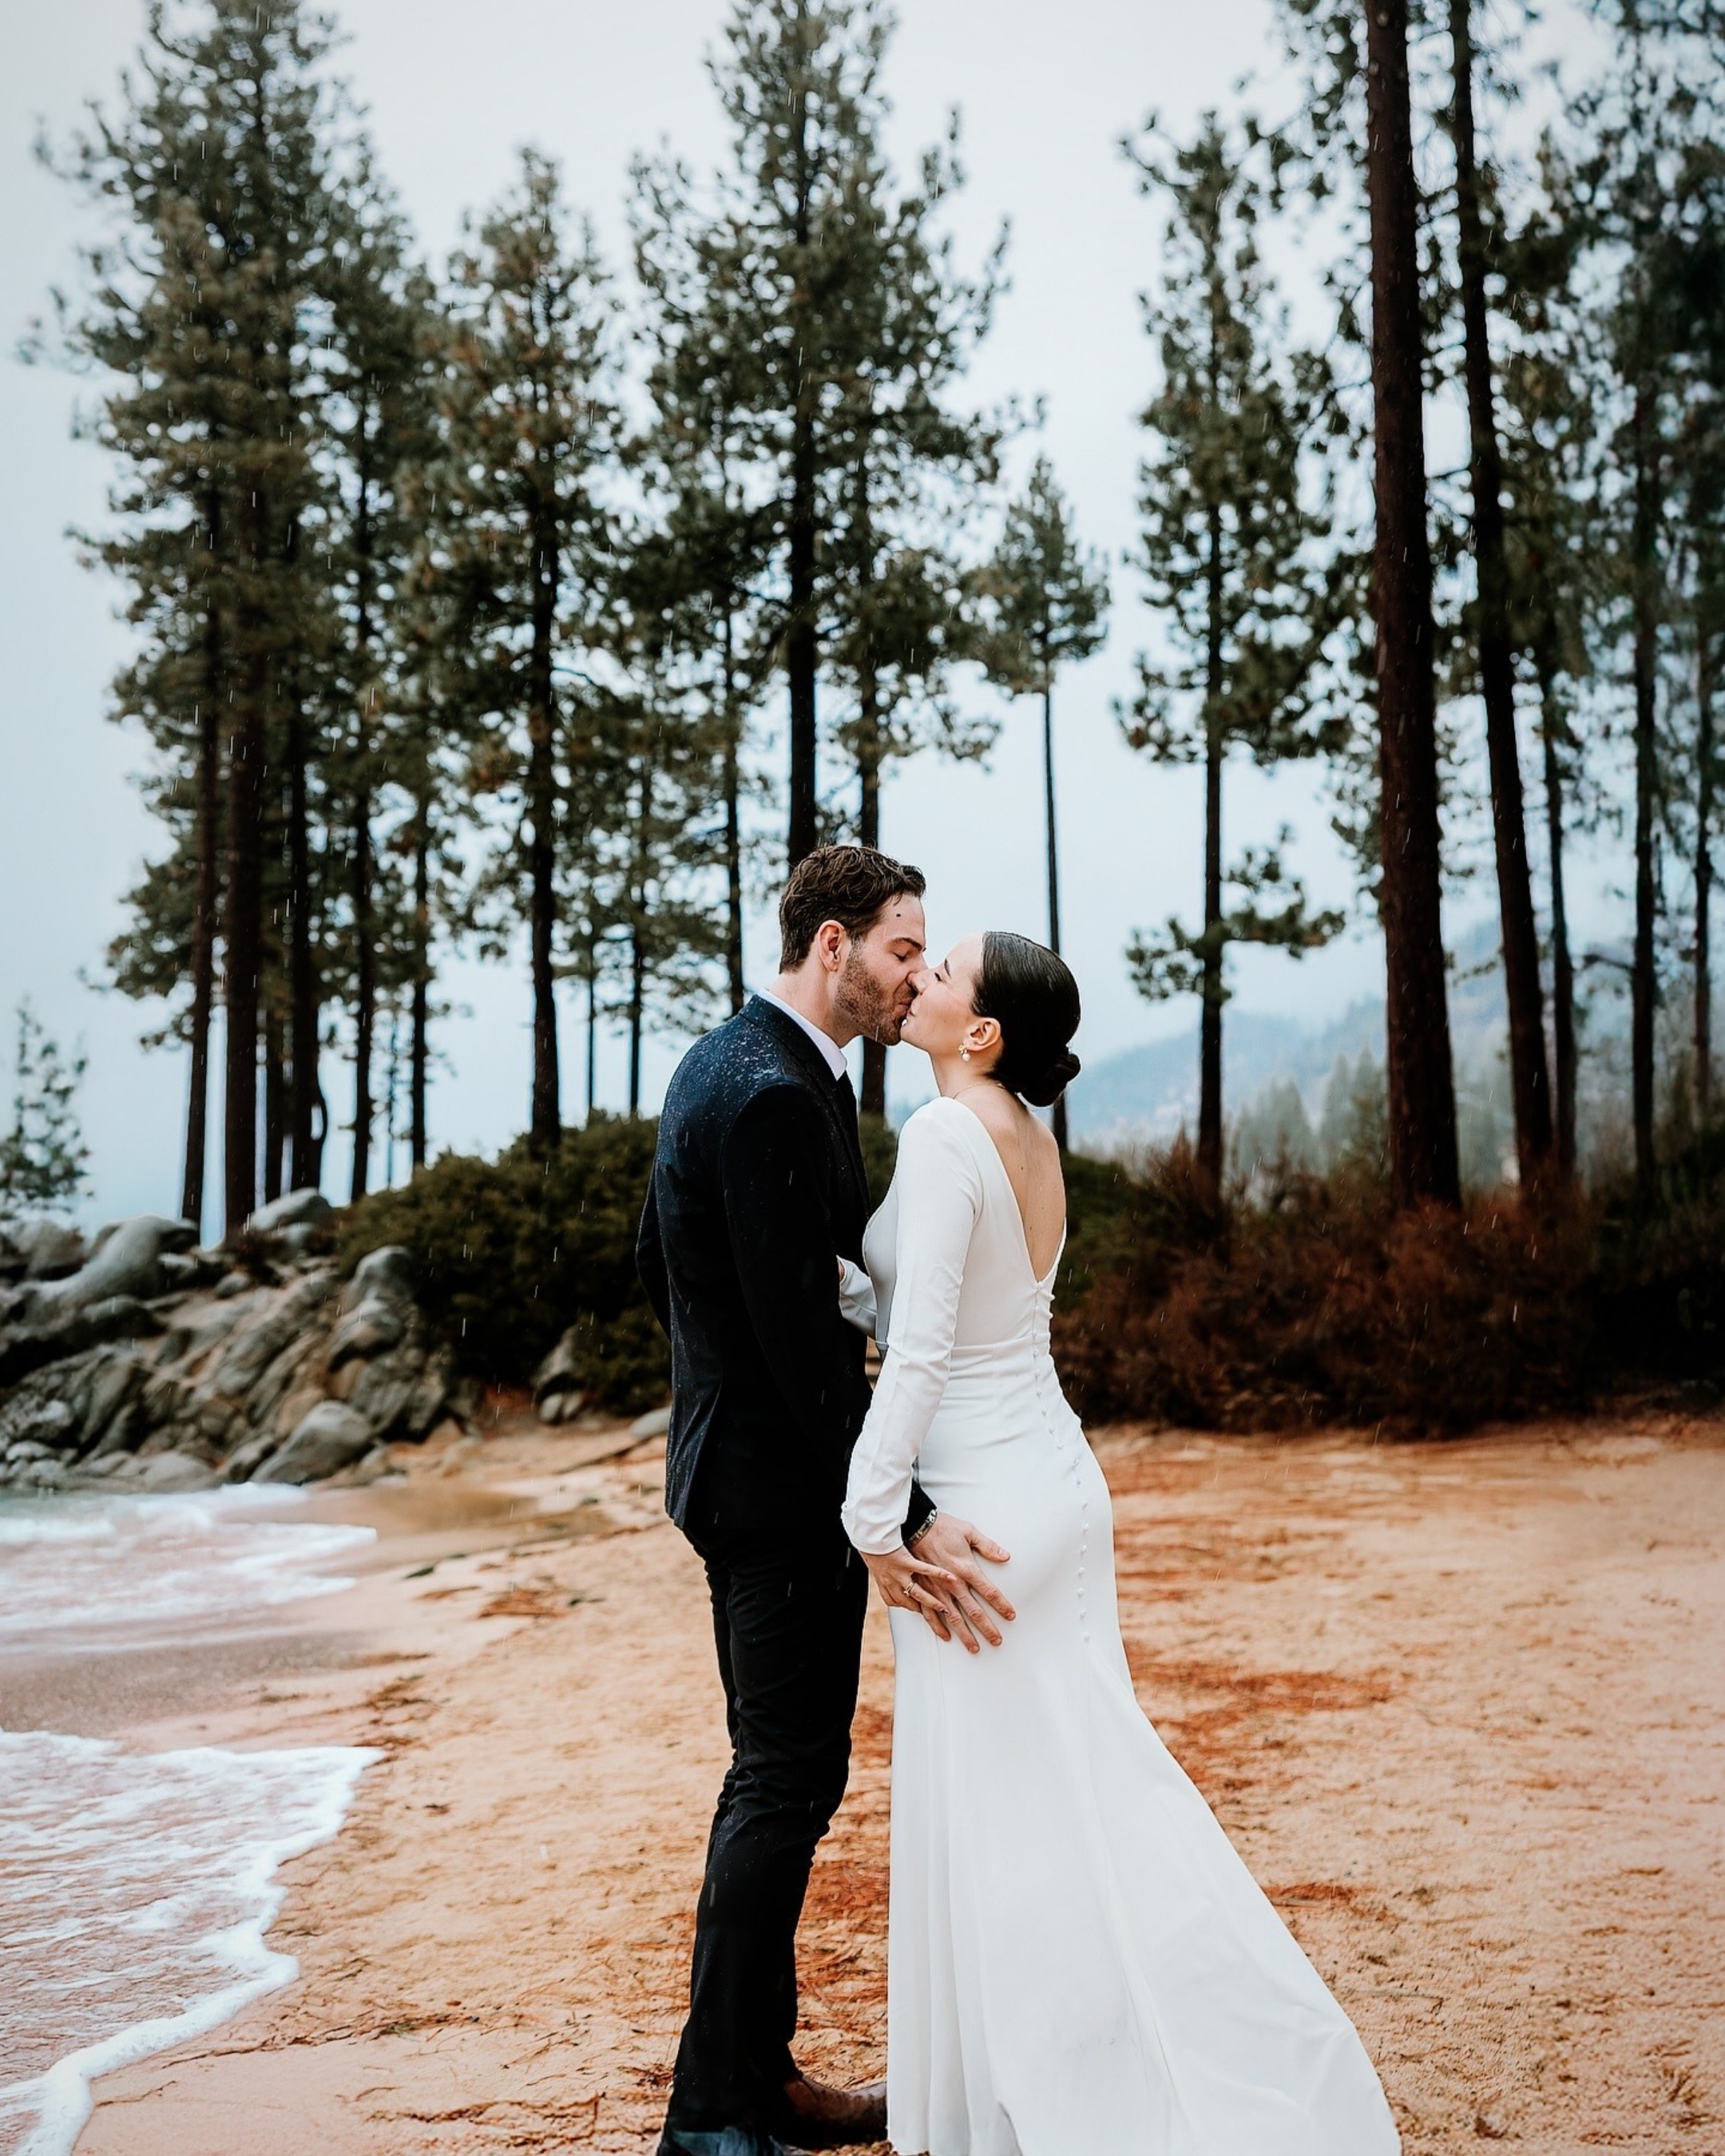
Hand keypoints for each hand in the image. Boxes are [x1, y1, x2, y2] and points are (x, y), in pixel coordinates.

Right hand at [863, 1512, 1013, 1652]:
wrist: (915, 1526)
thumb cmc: (942, 1527)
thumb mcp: (968, 1531)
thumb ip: (987, 1546)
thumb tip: (1005, 1556)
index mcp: (966, 1568)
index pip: (989, 1592)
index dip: (1001, 1605)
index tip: (1011, 1616)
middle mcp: (953, 1583)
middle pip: (974, 1611)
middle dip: (987, 1628)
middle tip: (997, 1641)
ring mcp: (937, 1589)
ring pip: (954, 1618)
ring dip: (965, 1634)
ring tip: (974, 1648)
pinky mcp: (923, 1590)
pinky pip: (930, 1614)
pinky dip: (938, 1627)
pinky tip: (945, 1637)